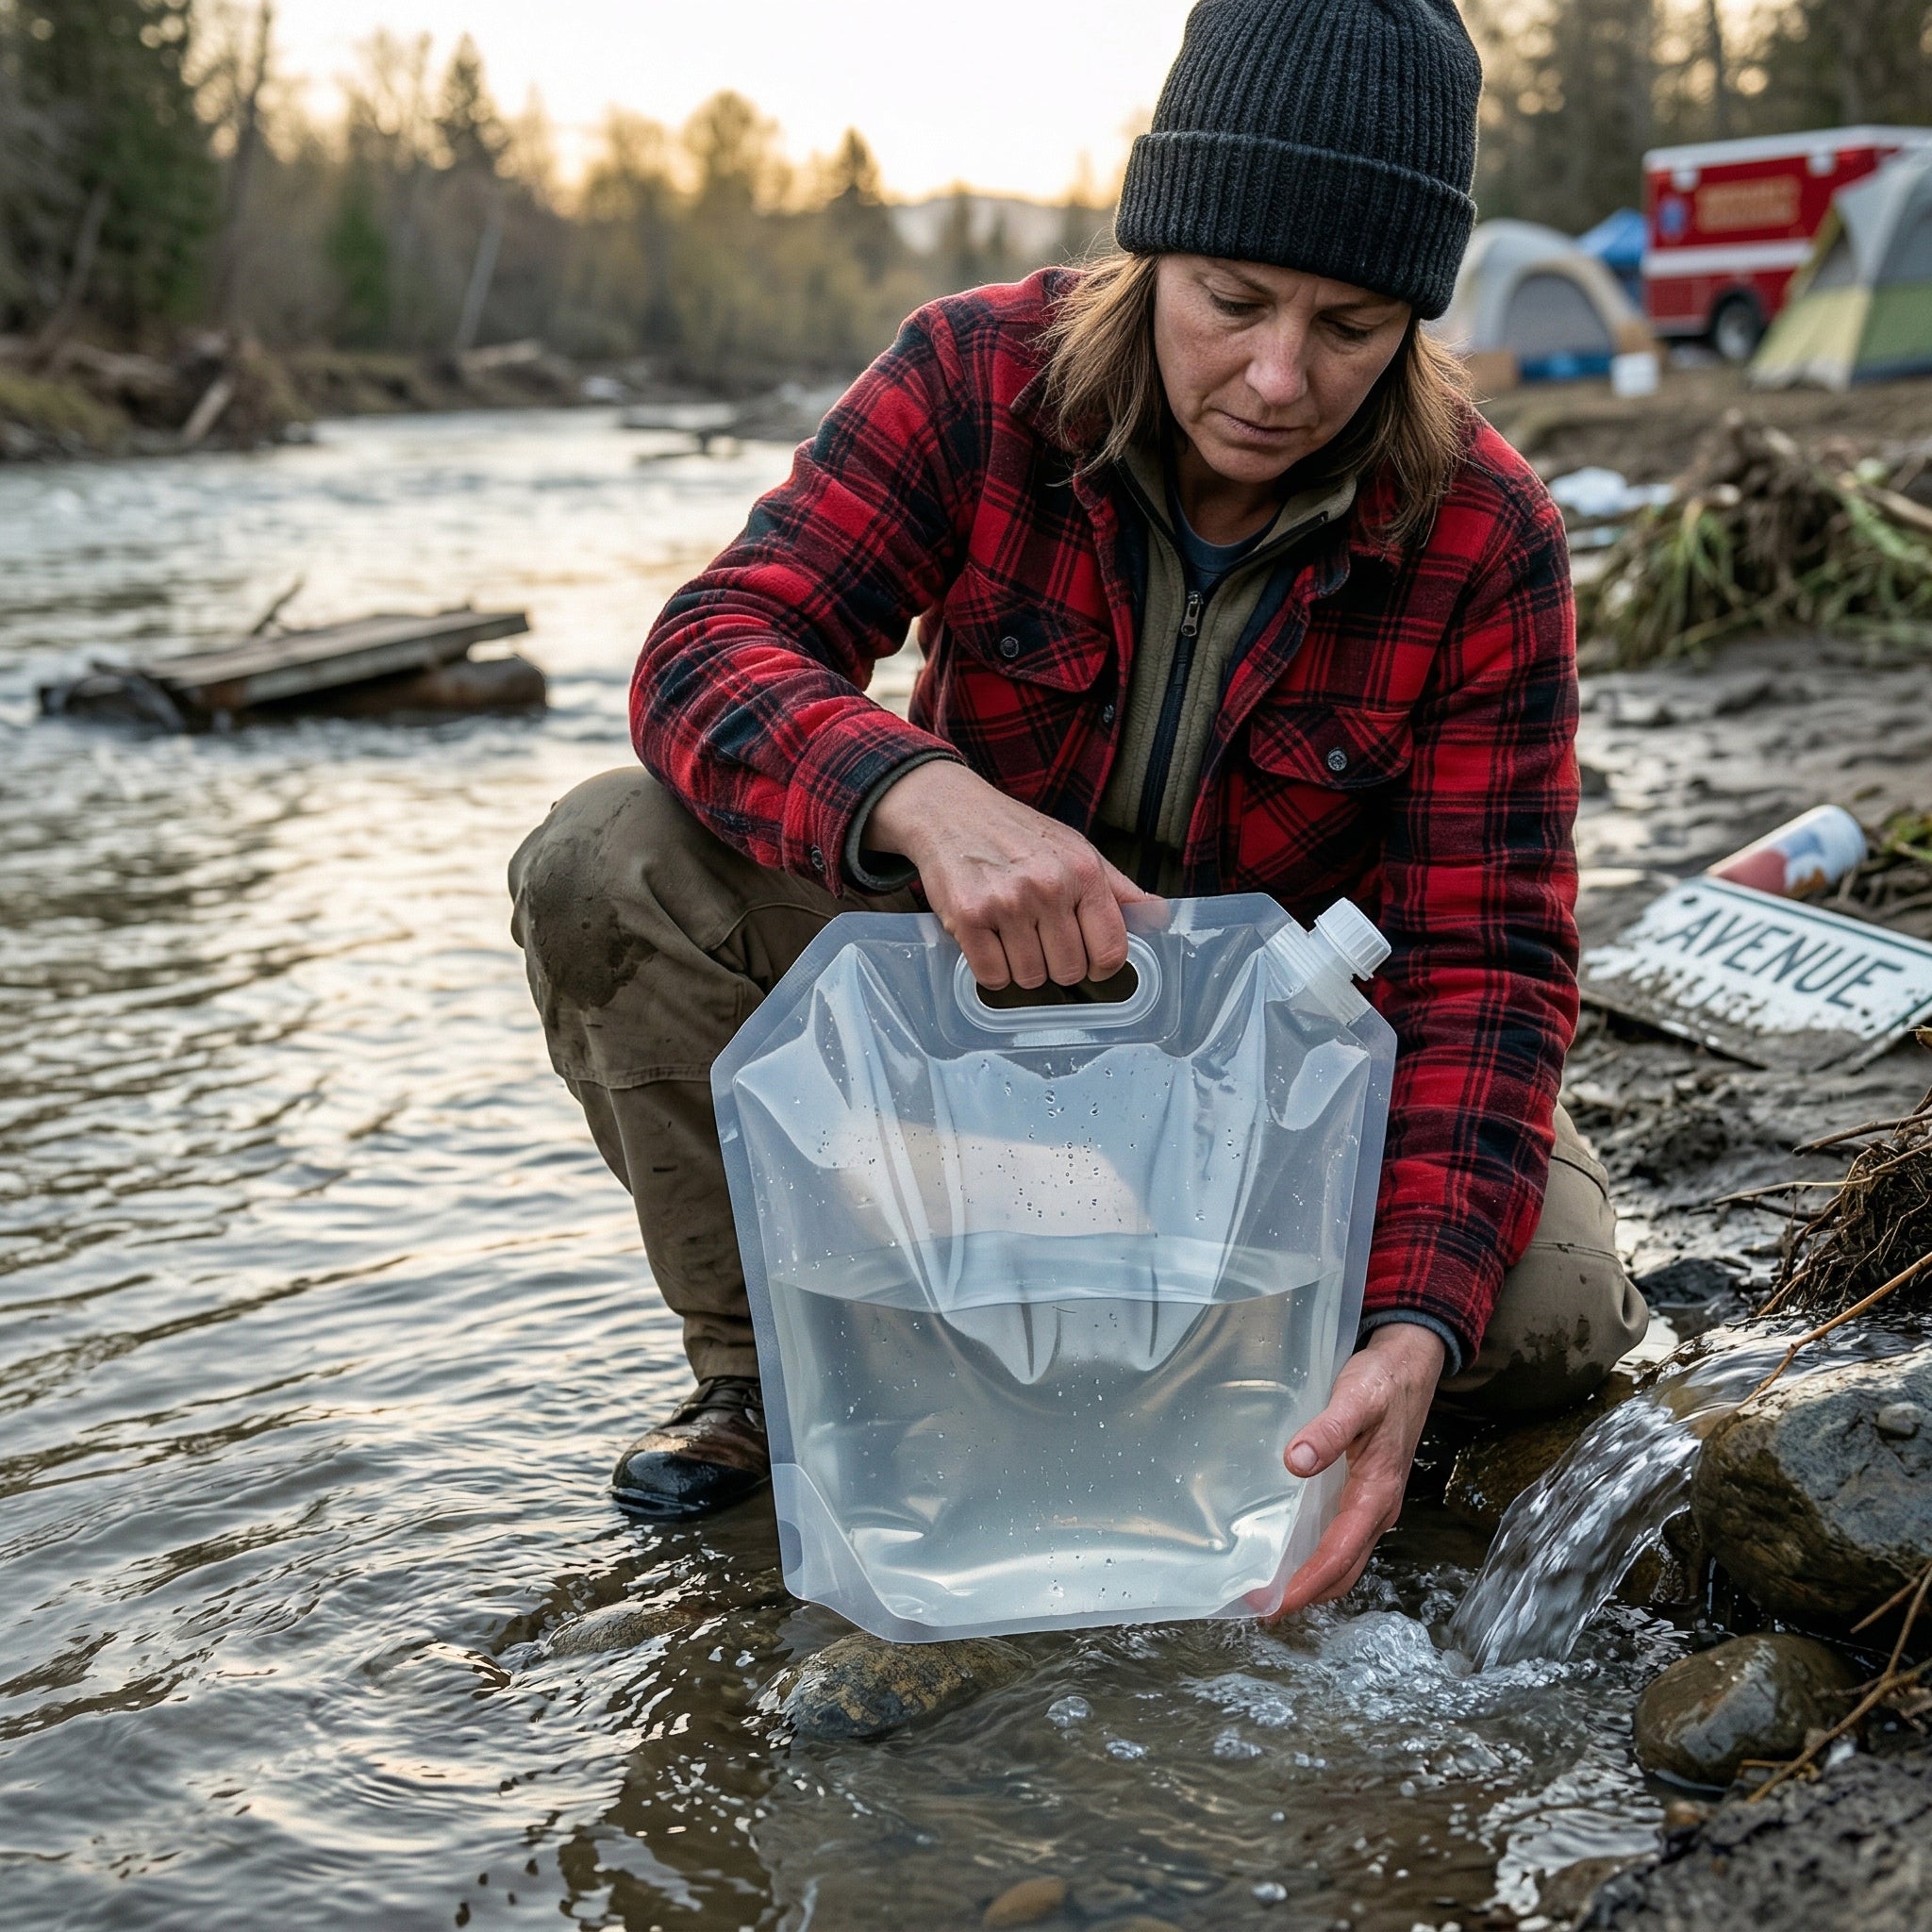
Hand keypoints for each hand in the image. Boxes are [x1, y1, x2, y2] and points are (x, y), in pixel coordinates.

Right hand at [866, 760, 1153, 989]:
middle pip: (1069, 971)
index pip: (1111, 951)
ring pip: (1030, 978)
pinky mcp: (967, 916)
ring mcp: (1006, 903)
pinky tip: (987, 943)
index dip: (1101, 967)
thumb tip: (1160, 917)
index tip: (1086, 961)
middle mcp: (1049, 886)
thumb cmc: (1017, 833)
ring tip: (1010, 937)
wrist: (950, 810)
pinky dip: (991, 971)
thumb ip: (1118, 889)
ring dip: (1021, 969)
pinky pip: (991, 976)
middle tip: (1038, 940)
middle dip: (1055, 966)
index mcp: (1083, 871)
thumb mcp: (1076, 849)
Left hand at [1270, 1322, 1446, 1615]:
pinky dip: (1318, 1555)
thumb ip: (1327, 1430)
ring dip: (1312, 1579)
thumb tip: (1295, 1462)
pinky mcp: (1365, 1490)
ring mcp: (1373, 1501)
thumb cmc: (1383, 1381)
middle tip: (1261, 1608)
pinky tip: (1289, 1548)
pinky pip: (1342, 1536)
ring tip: (1270, 1589)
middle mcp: (1378, 1507)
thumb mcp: (1355, 1399)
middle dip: (1307, 1594)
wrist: (1410, 1363)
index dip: (1306, 1584)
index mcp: (1377, 1493)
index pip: (1339, 1554)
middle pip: (1343, 1569)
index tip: (1273, 1604)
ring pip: (1344, 1557)